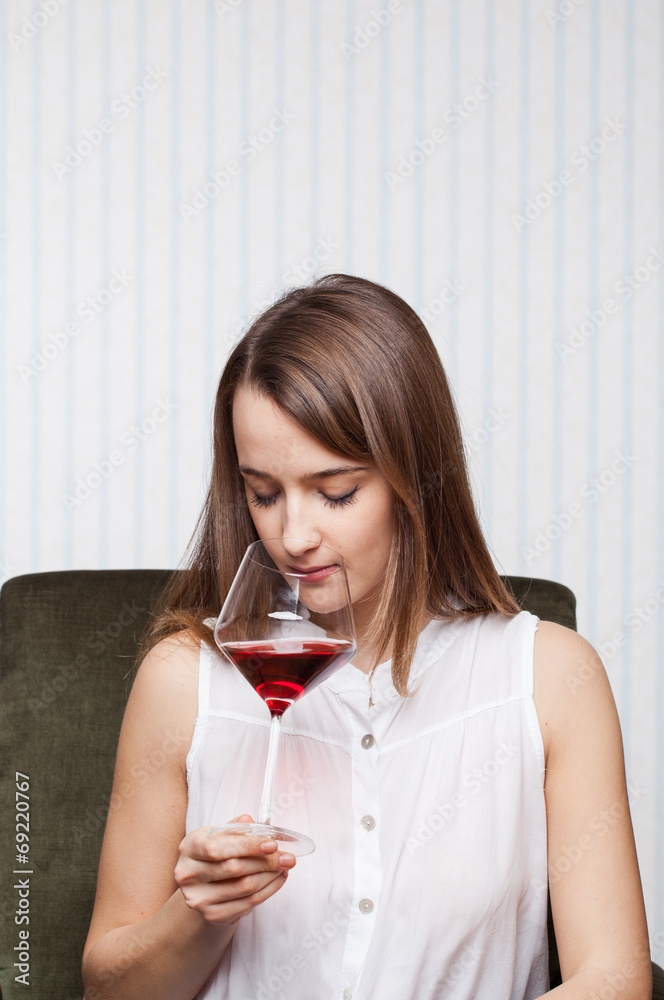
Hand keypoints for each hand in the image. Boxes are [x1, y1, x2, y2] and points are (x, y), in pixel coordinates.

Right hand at [174, 815, 295, 925]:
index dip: (247, 846)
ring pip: (244, 887)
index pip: (218, 847)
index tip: (272, 844)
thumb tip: (250, 820)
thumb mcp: (220, 835)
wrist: (203, 887)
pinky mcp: (213, 915)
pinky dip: (268, 890)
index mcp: (189, 847)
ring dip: (270, 876)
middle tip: (288, 857)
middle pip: (234, 868)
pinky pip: (248, 903)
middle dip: (266, 862)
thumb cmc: (214, 855)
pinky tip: (277, 879)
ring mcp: (199, 898)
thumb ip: (235, 827)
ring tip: (284, 866)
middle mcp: (188, 874)